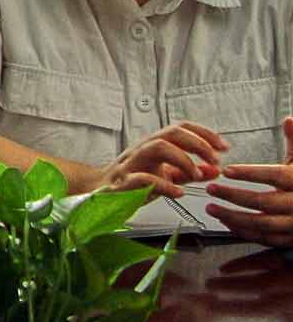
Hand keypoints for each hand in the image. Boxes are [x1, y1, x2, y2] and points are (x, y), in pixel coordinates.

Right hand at [96, 122, 228, 196]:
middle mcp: (143, 149)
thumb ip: (189, 173)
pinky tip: (178, 192)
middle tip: (214, 160)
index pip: (181, 128)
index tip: (224, 147)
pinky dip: (164, 185)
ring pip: (157, 147)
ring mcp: (131, 163)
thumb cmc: (132, 182)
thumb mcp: (166, 176)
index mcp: (154, 145)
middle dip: (198, 144)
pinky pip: (143, 178)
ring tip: (197, 175)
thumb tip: (214, 170)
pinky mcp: (122, 182)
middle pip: (172, 133)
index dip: (205, 134)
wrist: (98, 193)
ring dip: (183, 159)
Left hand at [203, 116, 292, 248]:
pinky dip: (244, 232)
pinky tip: (226, 222)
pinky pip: (266, 238)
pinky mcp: (291, 239)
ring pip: (262, 224)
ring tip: (211, 207)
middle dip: (234, 196)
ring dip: (233, 217)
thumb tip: (289, 119)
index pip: (275, 176)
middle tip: (210, 188)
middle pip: (264, 202)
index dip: (251, 173)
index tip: (226, 170)